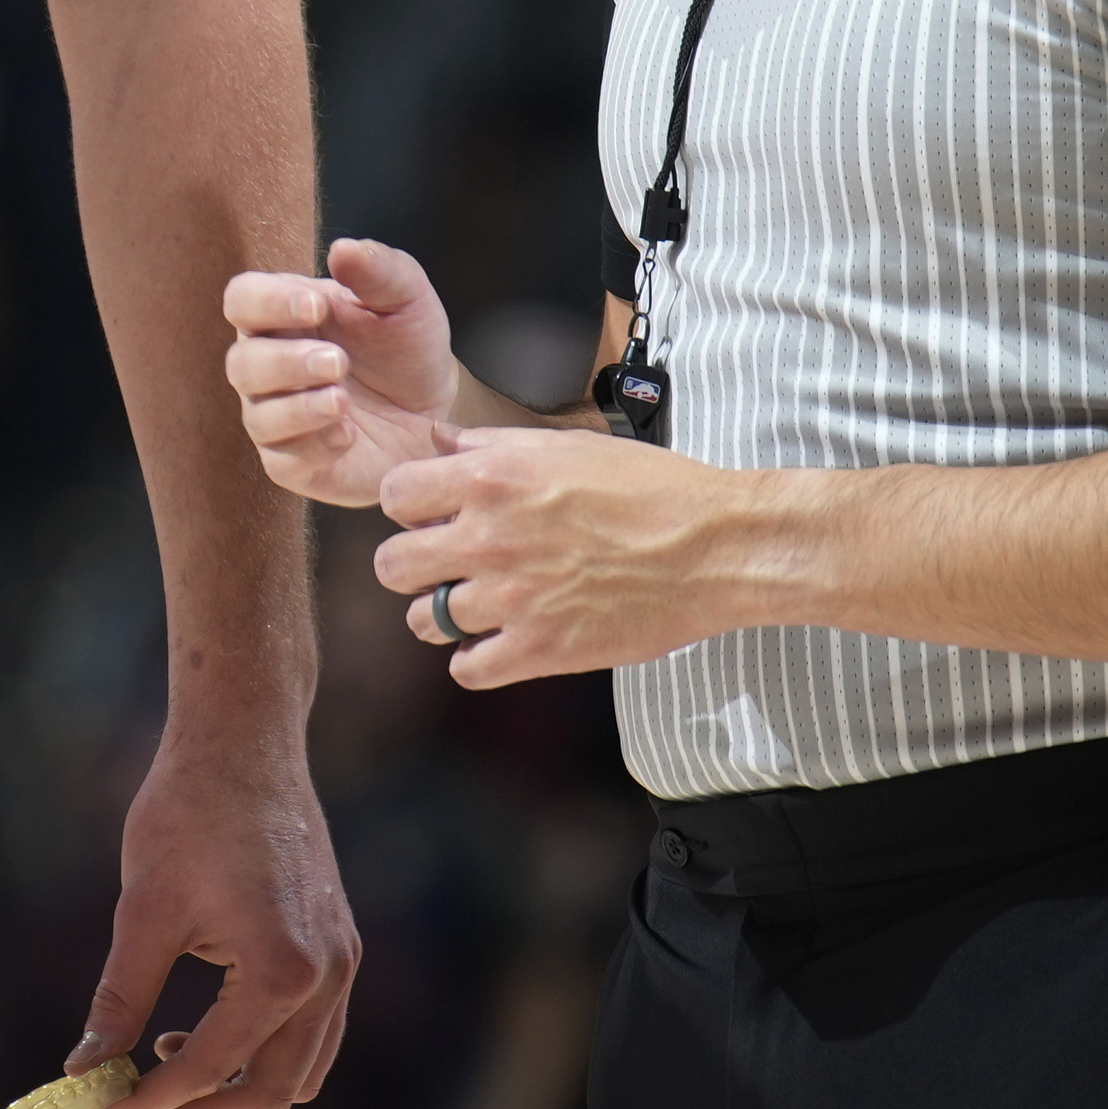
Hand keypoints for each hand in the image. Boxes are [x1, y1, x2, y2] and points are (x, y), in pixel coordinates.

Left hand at [50, 734, 358, 1108]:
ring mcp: (343, 962)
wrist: (243, 741)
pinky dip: (263, 1049)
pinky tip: (206, 1023)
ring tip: (168, 1051)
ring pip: (301, 1071)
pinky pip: (313, 1032)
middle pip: (274, 1093)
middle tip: (136, 1096)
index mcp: (281, 971)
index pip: (214, 1068)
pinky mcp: (340, 946)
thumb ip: (118, 1002)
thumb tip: (83, 1072)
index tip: (98, 1103)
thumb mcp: (142, 912)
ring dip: (238, 1084)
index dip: (149, 1096)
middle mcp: (328, 976)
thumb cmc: (186, 814)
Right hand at [224, 237, 467, 507]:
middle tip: (339, 362)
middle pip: (242, 363)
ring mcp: (276, 418)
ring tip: (344, 401)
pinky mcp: (295, 463)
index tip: (316, 307)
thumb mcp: (407, 300)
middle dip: (287, 363)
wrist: (438, 413)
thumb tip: (341, 249)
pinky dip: (314, 446)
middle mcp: (268, 368)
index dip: (267, 302)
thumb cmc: (408, 348)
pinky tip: (348, 435)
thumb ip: (379, 270)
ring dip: (299, 408)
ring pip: (259, 416)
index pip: (243, 300)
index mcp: (282, 316)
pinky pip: (282, 460)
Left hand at [372, 429, 759, 688]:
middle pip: (391, 565)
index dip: (410, 505)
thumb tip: (437, 440)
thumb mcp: (564, 445)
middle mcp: (490, 538)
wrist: (716, 547)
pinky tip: (499, 641)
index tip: (432, 513)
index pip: (393, 496)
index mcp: (491, 479)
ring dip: (443, 613)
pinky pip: (467, 668)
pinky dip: (476, 659)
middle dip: (413, 563)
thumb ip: (489, 444)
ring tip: (476, 604)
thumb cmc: (650, 489)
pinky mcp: (542, 648)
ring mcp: (512, 598)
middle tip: (444, 563)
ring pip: (424, 620)